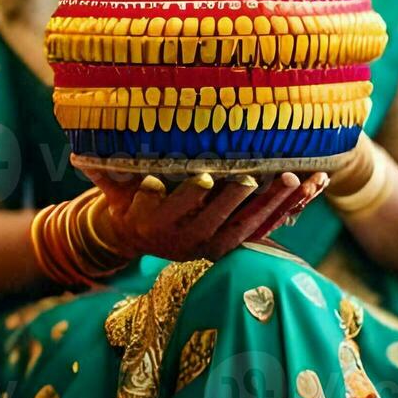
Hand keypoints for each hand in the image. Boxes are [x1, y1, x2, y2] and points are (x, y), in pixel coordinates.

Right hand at [82, 169, 326, 261]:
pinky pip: (273, 225)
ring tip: (302, 178)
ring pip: (253, 224)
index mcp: (160, 222)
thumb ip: (102, 173)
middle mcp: (191, 237)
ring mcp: (218, 242)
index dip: (191, 195)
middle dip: (241, 199)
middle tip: (260, 178)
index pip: (176, 207)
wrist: (136, 239)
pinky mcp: (238, 241)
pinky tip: (318, 183)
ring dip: (280, 202)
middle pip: (220, 217)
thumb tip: (78, 155)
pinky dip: (296, 206)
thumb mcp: (111, 193)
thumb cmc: (124, 202)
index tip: (205, 178)